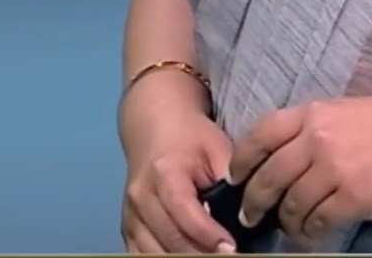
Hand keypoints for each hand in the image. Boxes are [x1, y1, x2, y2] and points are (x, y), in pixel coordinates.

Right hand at [121, 96, 236, 253]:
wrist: (155, 127)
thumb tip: (244, 217)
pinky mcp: (127, 228)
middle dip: (202, 255)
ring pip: (154, 254)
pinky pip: (140, 256)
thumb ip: (229, 182)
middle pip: (169, 240)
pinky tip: (190, 257)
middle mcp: (141, 198)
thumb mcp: (218, 149)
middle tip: (230, 257)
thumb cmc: (192, 138)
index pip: (185, 213)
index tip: (232, 249)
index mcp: (164, 175)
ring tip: (212, 257)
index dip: (208, 236)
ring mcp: (130, 216)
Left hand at [228, 91, 371, 244]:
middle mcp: (317, 138)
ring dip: (285, 221)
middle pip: (267, 176)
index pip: (259, 135)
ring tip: (290, 228)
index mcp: (316, 112)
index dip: (241, 161)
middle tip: (250, 216)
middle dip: (253, 201)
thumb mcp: (355, 110)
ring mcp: (332, 169)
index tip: (236, 178)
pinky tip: (314, 233)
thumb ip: (321, 128)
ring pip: (289, 204)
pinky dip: (310, 231)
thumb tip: (294, 154)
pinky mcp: (351, 198)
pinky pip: (316, 221)